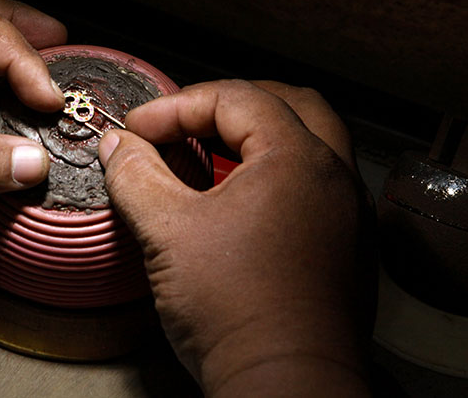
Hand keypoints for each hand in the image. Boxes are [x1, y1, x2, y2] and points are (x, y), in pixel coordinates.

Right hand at [97, 80, 374, 395]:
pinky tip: (240, 203)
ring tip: (210, 155)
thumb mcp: (167, 233)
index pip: (236, 98)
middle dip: (229, 105)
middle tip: (185, 122)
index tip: (139, 130)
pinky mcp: (347, 249)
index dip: (177, 106)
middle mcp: (335, 177)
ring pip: (311, 143)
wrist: (286, 386)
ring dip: (259, 137)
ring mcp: (349, 214)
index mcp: (297, 158)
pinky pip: (317, 186)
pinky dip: (278, 174)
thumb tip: (119, 147)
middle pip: (288, 104)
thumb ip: (136, 176)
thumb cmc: (239, 313)